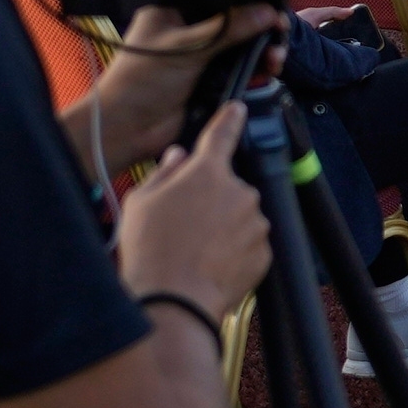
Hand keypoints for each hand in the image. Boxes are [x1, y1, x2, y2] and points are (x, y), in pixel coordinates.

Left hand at [97, 0, 283, 169]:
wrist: (128, 128)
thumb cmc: (143, 80)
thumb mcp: (188, 47)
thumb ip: (229, 29)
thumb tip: (268, 12)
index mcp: (173, 13)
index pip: (218, 0)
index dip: (249, 4)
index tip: (274, 13)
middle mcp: (188, 33)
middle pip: (235, 25)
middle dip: (261, 31)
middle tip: (279, 38)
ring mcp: (199, 59)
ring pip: (240, 50)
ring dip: (261, 53)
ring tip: (275, 61)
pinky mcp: (209, 83)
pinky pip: (239, 73)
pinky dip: (255, 73)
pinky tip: (268, 74)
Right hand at [115, 103, 268, 325]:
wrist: (175, 299)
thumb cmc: (151, 248)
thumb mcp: (142, 201)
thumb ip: (165, 173)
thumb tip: (178, 157)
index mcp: (208, 173)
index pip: (222, 135)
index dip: (230, 119)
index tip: (239, 109)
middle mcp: (240, 192)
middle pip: (228, 186)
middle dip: (210, 199)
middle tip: (183, 224)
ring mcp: (257, 223)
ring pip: (240, 217)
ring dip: (223, 226)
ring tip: (194, 249)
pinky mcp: (266, 252)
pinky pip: (249, 244)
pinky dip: (234, 251)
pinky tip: (210, 264)